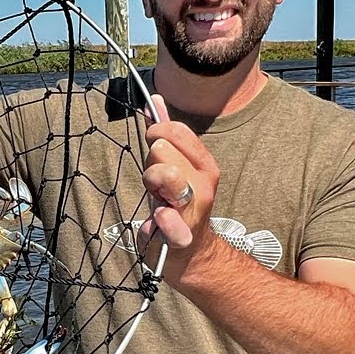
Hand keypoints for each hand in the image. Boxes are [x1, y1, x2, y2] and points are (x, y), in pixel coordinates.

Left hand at [135, 94, 221, 282]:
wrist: (189, 252)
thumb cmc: (175, 204)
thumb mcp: (171, 166)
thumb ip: (163, 135)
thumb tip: (154, 101)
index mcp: (202, 164)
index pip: (178, 131)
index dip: (158, 132)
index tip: (153, 145)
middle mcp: (203, 183)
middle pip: (164, 149)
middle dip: (151, 160)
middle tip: (153, 180)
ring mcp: (194, 209)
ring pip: (167, 175)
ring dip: (151, 183)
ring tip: (155, 197)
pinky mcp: (181, 236)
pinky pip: (171, 222)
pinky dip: (164, 220)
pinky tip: (159, 219)